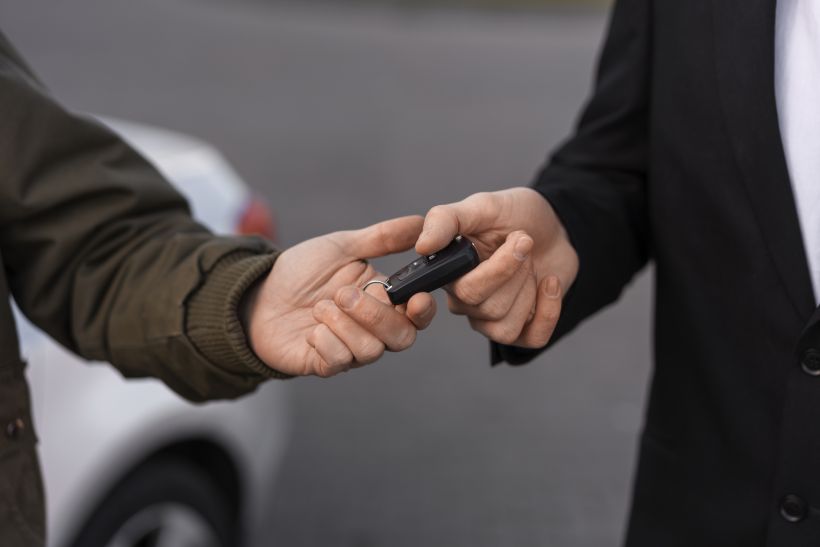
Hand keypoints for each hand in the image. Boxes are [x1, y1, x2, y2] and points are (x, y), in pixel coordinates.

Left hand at [244, 216, 435, 376]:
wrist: (259, 294)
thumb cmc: (302, 272)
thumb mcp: (342, 247)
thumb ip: (382, 238)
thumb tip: (421, 222)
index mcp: (383, 300)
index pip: (418, 314)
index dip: (423, 310)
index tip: (416, 298)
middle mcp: (372, 329)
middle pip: (402, 337)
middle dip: (376, 315)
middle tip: (343, 294)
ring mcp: (350, 350)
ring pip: (371, 351)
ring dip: (345, 325)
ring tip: (320, 306)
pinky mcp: (325, 364)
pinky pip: (340, 361)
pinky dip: (326, 341)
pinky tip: (311, 328)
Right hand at [416, 188, 577, 347]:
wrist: (553, 225)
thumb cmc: (513, 215)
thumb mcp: (481, 206)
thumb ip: (445, 220)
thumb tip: (422, 247)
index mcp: (449, 274)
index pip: (462, 291)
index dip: (492, 273)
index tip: (516, 241)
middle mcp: (464, 302)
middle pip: (486, 307)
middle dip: (515, 269)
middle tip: (525, 240)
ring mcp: (491, 319)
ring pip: (505, 326)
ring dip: (528, 287)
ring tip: (530, 261)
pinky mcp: (521, 329)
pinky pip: (533, 338)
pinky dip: (549, 310)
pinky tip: (549, 282)